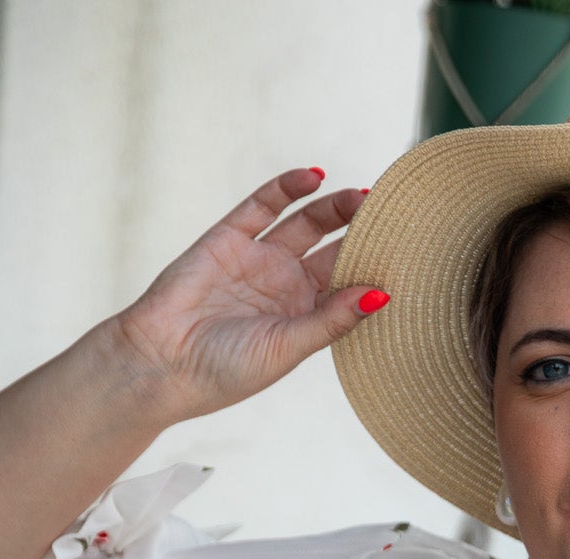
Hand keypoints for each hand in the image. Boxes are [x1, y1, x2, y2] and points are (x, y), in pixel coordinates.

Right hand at [105, 168, 385, 423]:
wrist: (161, 362)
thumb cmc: (226, 371)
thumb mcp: (288, 347)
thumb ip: (332, 319)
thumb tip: (381, 295)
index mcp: (305, 319)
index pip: (349, 285)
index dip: (375, 267)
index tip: (409, 252)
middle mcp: (286, 287)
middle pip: (334, 249)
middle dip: (362, 232)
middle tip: (391, 216)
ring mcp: (259, 260)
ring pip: (305, 223)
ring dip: (334, 207)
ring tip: (361, 196)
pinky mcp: (229, 237)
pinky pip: (263, 205)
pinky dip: (287, 187)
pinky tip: (314, 176)